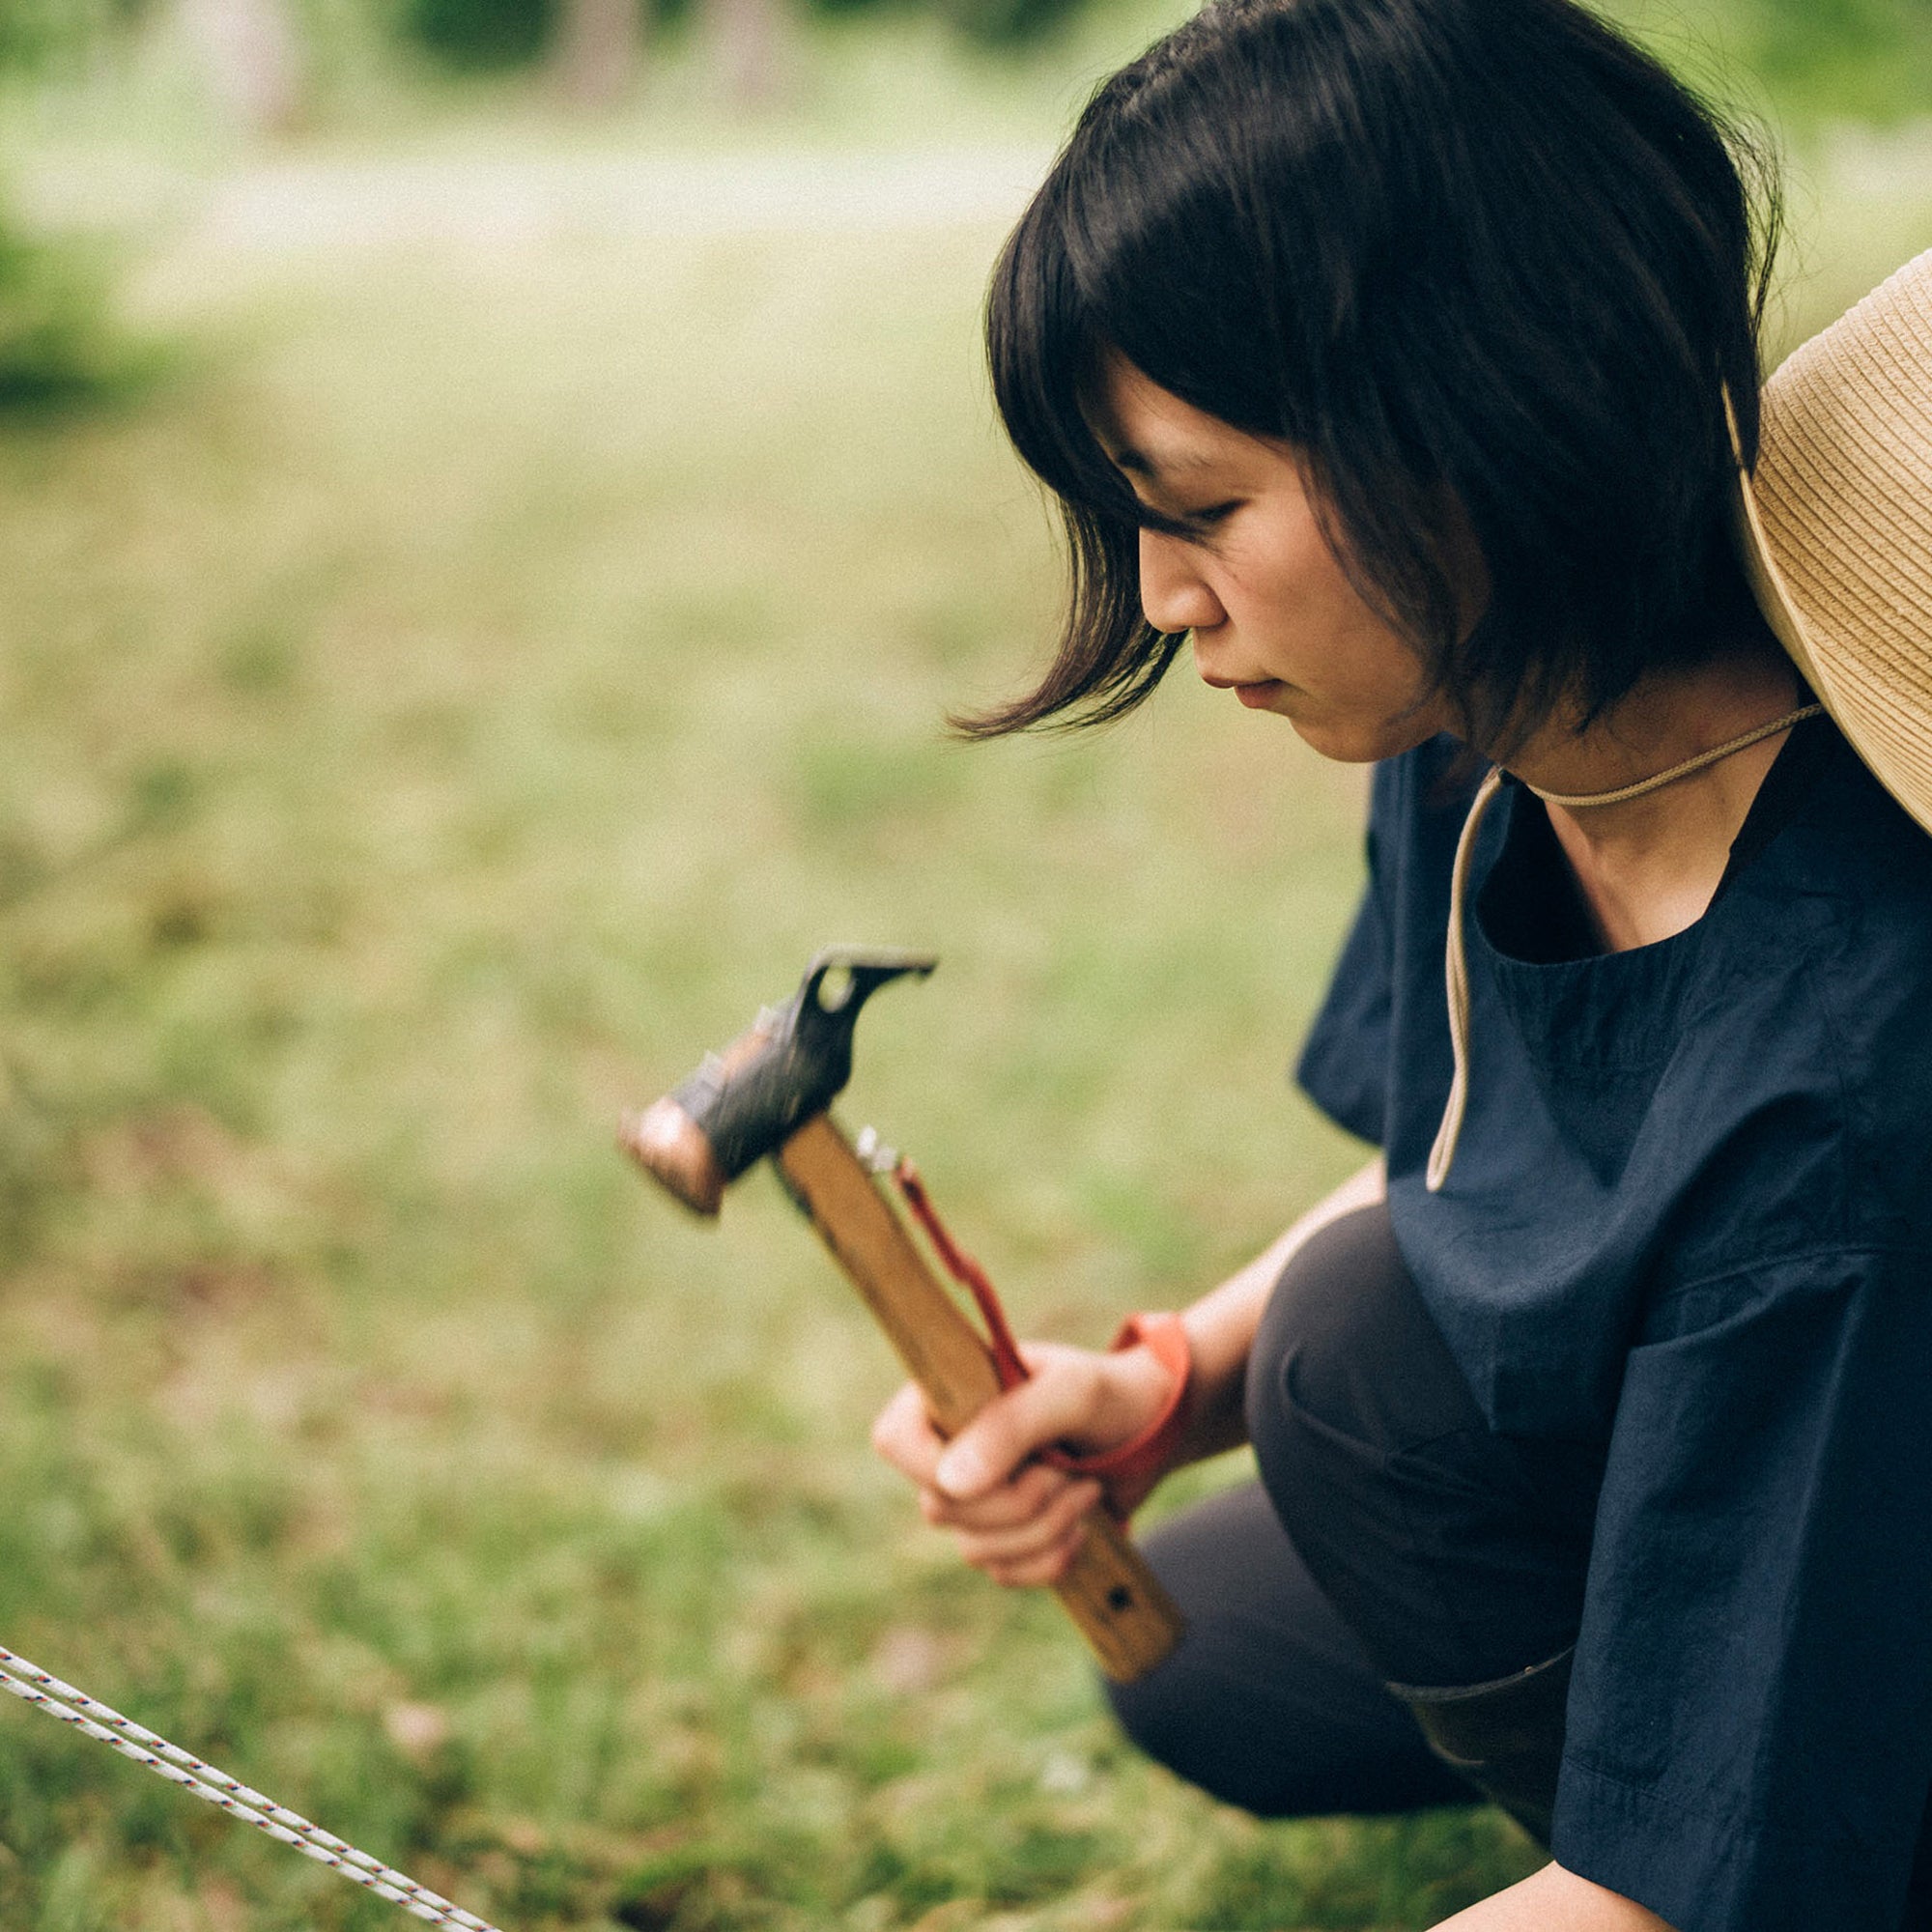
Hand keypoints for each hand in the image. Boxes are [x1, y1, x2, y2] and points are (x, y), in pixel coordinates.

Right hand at [870, 1338, 1181, 1587]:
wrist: (1155, 1429)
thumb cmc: (1109, 1395)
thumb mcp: (1070, 1393)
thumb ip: (1011, 1426)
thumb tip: (950, 1483)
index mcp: (947, 1395)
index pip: (894, 1441)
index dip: (936, 1469)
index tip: (1005, 1468)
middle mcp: (949, 1447)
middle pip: (939, 1508)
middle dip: (1017, 1503)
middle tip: (1067, 1472)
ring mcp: (974, 1496)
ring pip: (973, 1549)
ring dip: (1042, 1530)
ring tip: (1086, 1490)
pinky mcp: (1004, 1535)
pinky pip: (1003, 1573)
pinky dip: (1048, 1559)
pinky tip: (1082, 1528)